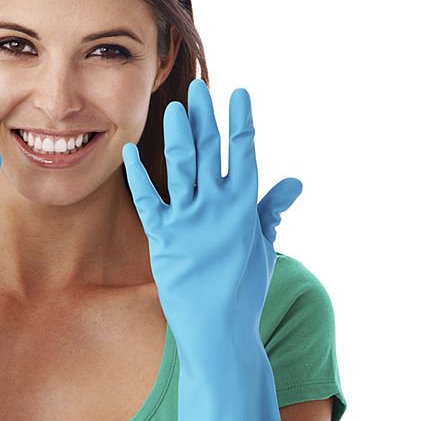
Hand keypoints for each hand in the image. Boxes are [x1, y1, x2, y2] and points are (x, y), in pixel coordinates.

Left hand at [123, 80, 301, 349]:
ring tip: (173, 108)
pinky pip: (147, 199)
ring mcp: (188, 222)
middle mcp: (216, 208)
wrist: (218, 330)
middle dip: (205, 118)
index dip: (241, 122)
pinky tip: (127, 150)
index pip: (244, 154)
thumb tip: (294, 181)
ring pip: (181, 167)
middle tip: (199, 89)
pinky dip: (137, 174)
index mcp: (245, 208)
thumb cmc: (244, 292)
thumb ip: (272, 211)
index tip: (238, 94)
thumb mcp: (263, 249)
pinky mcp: (163, 239)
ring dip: (177, 135)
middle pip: (209, 152)